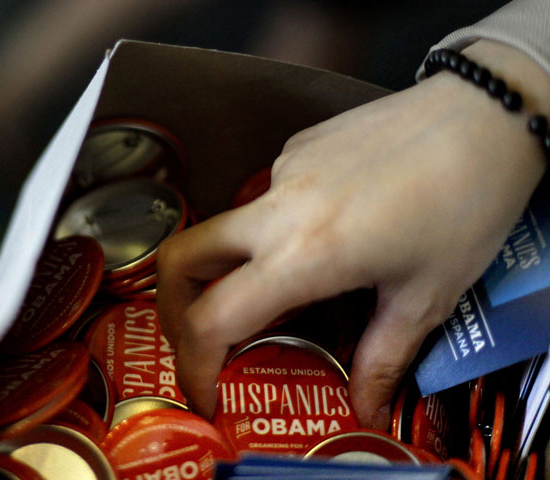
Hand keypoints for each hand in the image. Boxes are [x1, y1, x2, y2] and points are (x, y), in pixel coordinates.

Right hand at [157, 40, 547, 428]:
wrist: (486, 114)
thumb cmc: (466, 204)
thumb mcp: (426, 295)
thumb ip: (383, 359)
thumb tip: (365, 412)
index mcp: (304, 255)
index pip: (211, 320)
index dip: (194, 368)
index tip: (207, 394)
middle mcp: (276, 210)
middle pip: (177, 259)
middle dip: (172, 307)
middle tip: (201, 340)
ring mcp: (281, 171)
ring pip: (223, 229)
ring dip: (230, 269)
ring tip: (284, 289)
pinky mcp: (295, 148)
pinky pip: (264, 200)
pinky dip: (274, 231)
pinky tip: (328, 231)